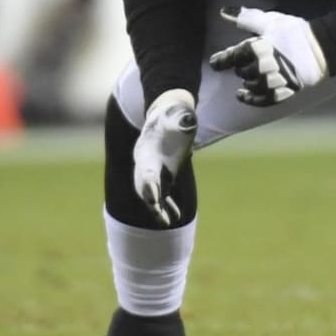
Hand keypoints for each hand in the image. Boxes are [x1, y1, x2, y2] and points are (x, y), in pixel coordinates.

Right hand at [132, 89, 196, 225]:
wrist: (165, 114)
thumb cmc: (173, 115)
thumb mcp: (179, 115)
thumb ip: (183, 119)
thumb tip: (191, 118)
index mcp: (148, 148)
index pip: (147, 170)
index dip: (149, 185)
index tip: (153, 200)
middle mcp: (145, 162)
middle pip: (144, 185)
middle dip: (150, 200)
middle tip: (158, 213)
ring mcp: (151, 170)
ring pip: (151, 194)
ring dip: (158, 208)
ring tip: (167, 221)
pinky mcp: (160, 174)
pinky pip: (160, 194)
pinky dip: (166, 206)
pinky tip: (176, 216)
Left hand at [209, 6, 327, 105]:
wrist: (322, 46)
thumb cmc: (294, 31)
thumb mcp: (269, 20)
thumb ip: (245, 18)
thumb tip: (224, 12)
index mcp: (260, 47)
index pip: (233, 56)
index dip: (221, 60)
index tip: (215, 62)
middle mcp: (266, 66)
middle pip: (242, 72)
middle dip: (239, 68)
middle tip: (240, 64)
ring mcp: (277, 80)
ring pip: (253, 86)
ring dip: (247, 82)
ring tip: (245, 78)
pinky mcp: (286, 90)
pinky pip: (265, 99)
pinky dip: (252, 99)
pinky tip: (243, 95)